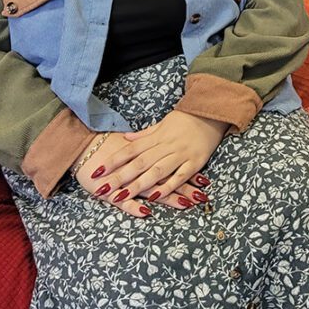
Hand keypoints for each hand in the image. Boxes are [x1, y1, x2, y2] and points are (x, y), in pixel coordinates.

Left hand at [85, 111, 227, 210]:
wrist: (211, 112)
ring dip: (138, 185)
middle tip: (102, 189)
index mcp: (156, 137)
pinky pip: (180, 176)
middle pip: (139, 163)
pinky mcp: (195, 162)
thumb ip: (144, 135)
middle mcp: (166, 146)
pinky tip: (156, 196)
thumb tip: (125, 139)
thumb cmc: (185, 120)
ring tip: (122, 196)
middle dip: (120, 177)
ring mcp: (181, 154)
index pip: (130, 150)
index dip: (113, 161)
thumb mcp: (162, 123)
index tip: (97, 171)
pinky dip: (168, 186)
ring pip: (157, 171)